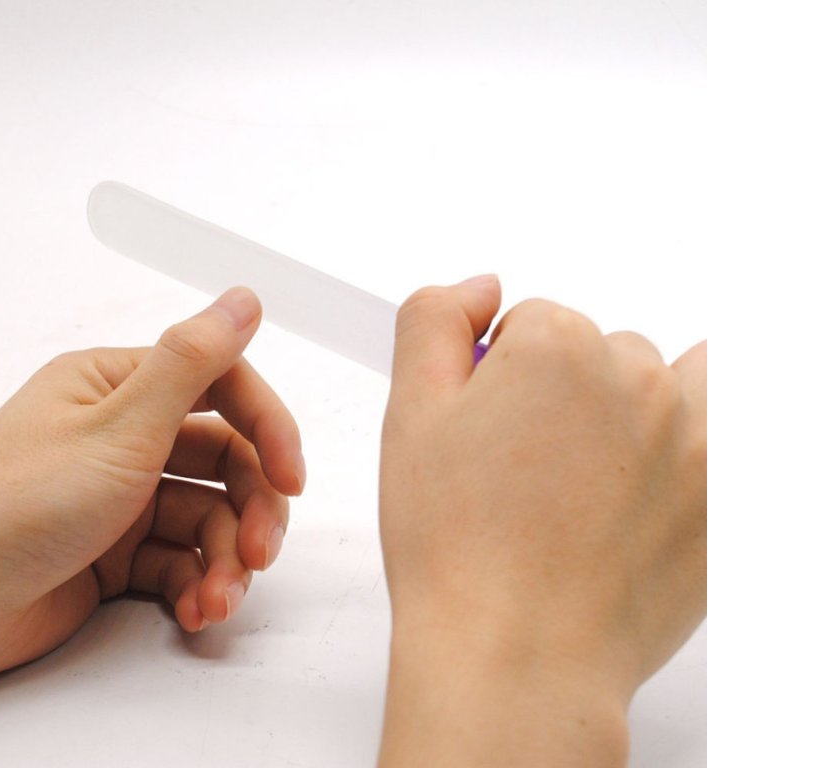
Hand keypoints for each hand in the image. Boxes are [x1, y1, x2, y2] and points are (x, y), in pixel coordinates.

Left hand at [0, 288, 304, 686]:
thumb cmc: (13, 507)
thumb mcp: (118, 430)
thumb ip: (192, 364)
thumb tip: (244, 300)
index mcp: (117, 387)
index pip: (222, 387)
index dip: (267, 428)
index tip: (292, 475)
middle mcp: (122, 436)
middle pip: (224, 461)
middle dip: (252, 509)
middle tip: (262, 554)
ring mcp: (121, 497)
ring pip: (209, 518)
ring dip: (228, 560)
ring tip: (220, 600)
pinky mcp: (116, 553)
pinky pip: (182, 560)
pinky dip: (198, 585)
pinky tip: (198, 611)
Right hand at [377, 276, 705, 765]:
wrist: (516, 655)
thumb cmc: (459, 550)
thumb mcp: (409, 417)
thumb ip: (433, 322)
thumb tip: (479, 289)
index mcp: (558, 347)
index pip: (533, 322)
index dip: (500, 375)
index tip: (490, 428)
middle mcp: (637, 379)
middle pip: (600, 351)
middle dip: (563, 392)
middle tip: (526, 465)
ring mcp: (694, 436)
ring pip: (665, 382)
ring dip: (633, 406)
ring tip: (589, 474)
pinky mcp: (724, 494)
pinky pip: (729, 429)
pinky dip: (699, 434)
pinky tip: (658, 468)